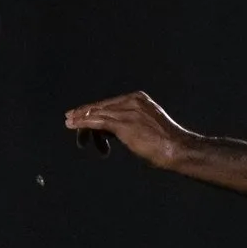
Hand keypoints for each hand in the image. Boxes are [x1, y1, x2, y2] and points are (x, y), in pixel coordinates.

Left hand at [65, 91, 188, 166]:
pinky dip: (83, 123)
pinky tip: (73, 125)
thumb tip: (109, 130)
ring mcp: (128, 111)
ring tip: (70, 124)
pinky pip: (97, 122)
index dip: (93, 108)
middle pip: (102, 107)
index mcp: (140, 99)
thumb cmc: (165, 142)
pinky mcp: (123, 123)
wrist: (176, 148)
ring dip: (81, 119)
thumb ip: (128, 122)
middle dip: (84, 113)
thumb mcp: (146, 125)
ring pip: (97, 113)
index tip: (80, 113)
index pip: (110, 103)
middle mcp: (133, 101)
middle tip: (70, 119)